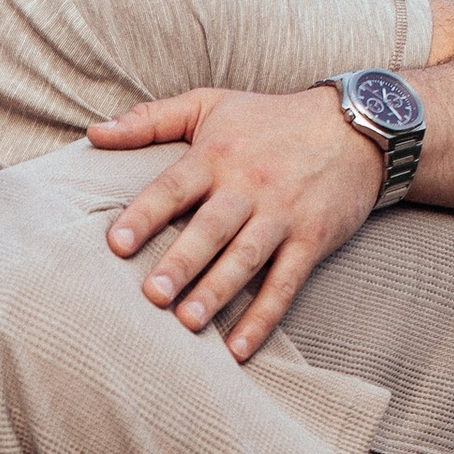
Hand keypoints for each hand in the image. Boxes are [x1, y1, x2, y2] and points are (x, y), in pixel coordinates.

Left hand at [90, 86, 385, 360]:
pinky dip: (263, 317)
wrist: (359, 126)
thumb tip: (94, 134)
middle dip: (182, 262)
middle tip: (152, 296)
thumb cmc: (270, 120)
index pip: (174, 187)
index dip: (145, 215)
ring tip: (187, 323)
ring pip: (246, 258)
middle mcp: (249, 186)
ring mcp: (283, 215)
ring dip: (218, 292)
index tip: (115, 244)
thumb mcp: (211, 105)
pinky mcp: (312, 240)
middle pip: (210, 228)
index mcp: (216, 157)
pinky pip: (286, 284)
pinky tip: (238, 349)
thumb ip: (150, 120)